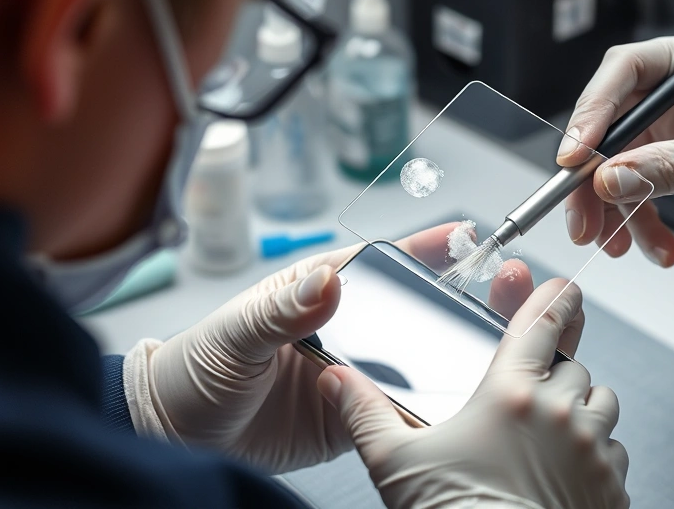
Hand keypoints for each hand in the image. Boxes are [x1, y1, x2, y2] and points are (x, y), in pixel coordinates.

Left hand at [134, 224, 468, 473]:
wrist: (175, 437)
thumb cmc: (194, 371)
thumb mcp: (235, 333)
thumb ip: (282, 310)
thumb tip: (328, 282)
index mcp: (314, 294)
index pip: (378, 264)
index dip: (421, 250)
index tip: (462, 237)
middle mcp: (343, 332)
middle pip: (409, 312)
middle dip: (454, 300)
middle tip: (498, 291)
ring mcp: (350, 377)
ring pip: (412, 362)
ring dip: (449, 355)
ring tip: (492, 347)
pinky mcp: (350, 419)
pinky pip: (395, 413)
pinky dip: (424, 410)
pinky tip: (453, 406)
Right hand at [318, 277, 628, 507]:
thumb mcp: (397, 464)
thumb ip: (364, 412)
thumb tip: (334, 379)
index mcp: (511, 395)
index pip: (542, 323)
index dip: (554, 299)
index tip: (563, 288)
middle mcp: (561, 415)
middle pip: (574, 367)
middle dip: (554, 375)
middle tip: (526, 400)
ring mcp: (593, 451)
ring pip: (603, 406)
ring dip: (581, 410)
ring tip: (547, 434)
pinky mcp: (613, 488)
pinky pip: (615, 453)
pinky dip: (595, 454)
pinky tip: (562, 473)